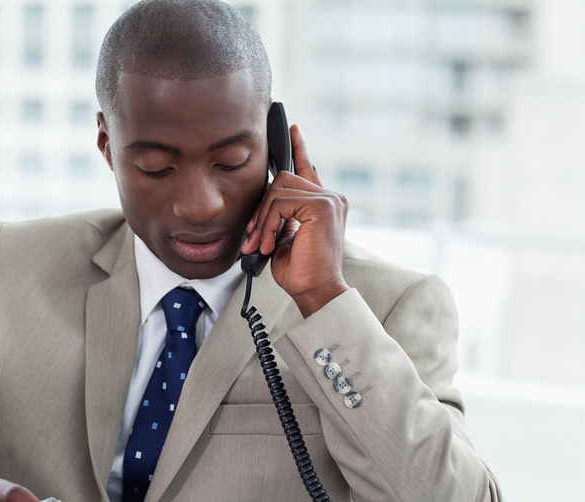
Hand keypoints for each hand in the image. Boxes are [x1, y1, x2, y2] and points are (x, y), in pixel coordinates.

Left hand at [240, 124, 349, 317]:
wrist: (315, 291)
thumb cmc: (300, 272)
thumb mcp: (284, 237)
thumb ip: (280, 216)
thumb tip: (263, 205)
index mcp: (322, 203)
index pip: (307, 168)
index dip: (298, 147)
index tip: (291, 127)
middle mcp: (331, 197)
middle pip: (281, 179)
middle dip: (260, 208)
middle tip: (253, 238)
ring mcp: (329, 199)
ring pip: (278, 189)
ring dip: (262, 219)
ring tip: (261, 244)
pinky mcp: (322, 206)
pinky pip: (280, 202)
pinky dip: (268, 224)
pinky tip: (271, 244)